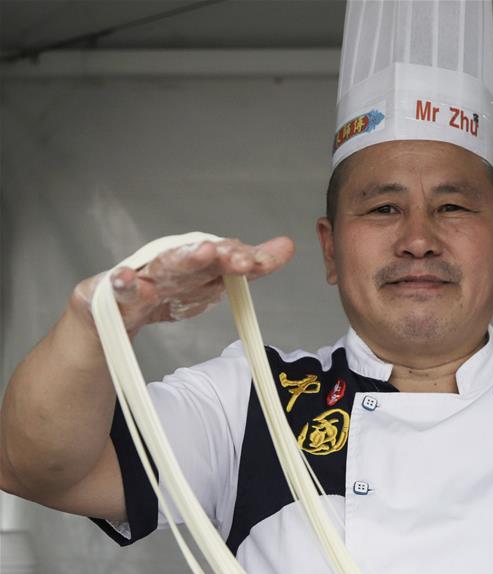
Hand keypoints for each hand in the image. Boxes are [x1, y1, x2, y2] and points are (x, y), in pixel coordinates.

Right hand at [72, 236, 295, 334]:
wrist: (111, 316)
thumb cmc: (165, 292)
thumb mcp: (209, 284)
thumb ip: (246, 267)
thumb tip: (287, 245)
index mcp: (198, 265)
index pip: (226, 258)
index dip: (245, 259)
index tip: (267, 260)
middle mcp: (174, 265)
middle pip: (200, 257)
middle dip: (221, 254)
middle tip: (241, 256)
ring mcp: (144, 277)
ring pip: (166, 266)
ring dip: (186, 258)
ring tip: (205, 252)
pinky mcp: (115, 294)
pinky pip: (119, 289)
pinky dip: (123, 283)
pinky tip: (126, 278)